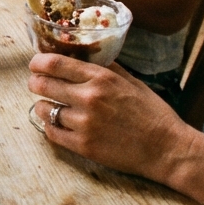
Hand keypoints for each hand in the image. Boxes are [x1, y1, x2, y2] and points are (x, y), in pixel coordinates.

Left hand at [28, 55, 193, 179]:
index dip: (38, 63)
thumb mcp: (131, 81)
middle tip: (38, 85)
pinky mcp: (83, 146)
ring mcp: (84, 123)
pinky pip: (51, 132)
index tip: (36, 65)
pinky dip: (51, 127)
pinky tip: (59, 124)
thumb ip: (105, 68)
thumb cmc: (152, 114)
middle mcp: (89, 98)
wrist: (168, 149)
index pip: (54, 63)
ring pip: (43, 109)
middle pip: (42, 84)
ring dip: (44, 106)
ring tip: (51, 107)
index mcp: (101, 78)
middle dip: (36, 83)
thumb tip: (81, 55)